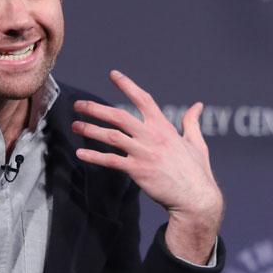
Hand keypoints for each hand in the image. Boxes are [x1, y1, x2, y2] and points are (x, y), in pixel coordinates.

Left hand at [72, 70, 222, 263]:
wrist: (195, 197)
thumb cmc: (196, 171)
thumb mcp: (196, 143)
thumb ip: (191, 122)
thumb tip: (198, 105)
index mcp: (164, 127)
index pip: (143, 99)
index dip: (127, 85)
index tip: (113, 74)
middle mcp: (152, 136)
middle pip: (119, 115)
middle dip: (96, 109)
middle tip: (78, 105)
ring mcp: (143, 153)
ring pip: (111, 136)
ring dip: (90, 130)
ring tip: (75, 125)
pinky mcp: (137, 170)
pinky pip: (111, 161)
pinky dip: (95, 156)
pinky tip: (81, 154)